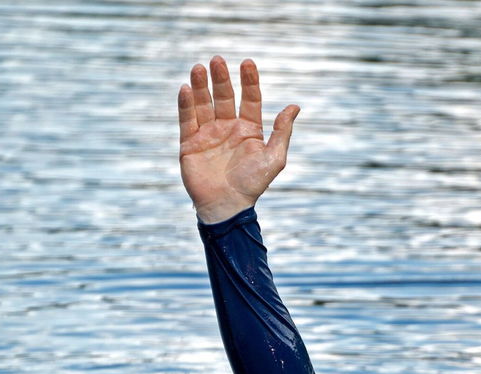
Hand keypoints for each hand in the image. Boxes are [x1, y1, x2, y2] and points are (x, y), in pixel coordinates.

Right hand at [178, 56, 298, 223]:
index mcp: (249, 130)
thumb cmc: (253, 184)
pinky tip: (186, 89)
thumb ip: (282, 132)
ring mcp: (208, 133)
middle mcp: (228, 128)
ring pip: (203, 103)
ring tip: (199, 67)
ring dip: (201, 85)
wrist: (227, 205)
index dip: (249, 81)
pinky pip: (186, 119)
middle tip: (218, 60)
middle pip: (224, 97)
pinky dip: (186, 104)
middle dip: (221, 79)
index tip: (248, 63)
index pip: (249, 99)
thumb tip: (295, 106)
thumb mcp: (274, 158)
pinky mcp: (189, 142)